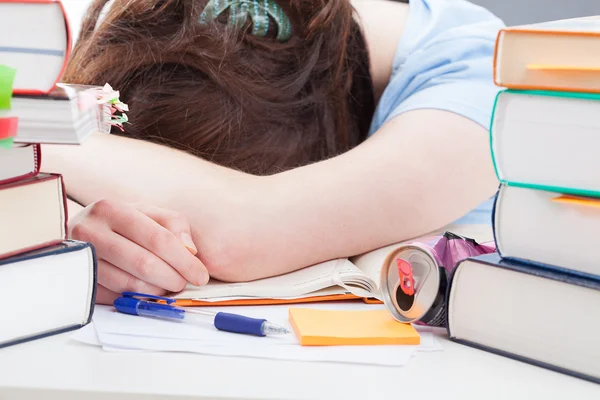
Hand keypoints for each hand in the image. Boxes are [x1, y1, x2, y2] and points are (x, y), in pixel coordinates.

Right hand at [69, 199, 209, 304]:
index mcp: (111, 209)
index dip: (184, 260)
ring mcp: (80, 258)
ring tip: (167, 284)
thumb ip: (174, 225)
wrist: (81, 230)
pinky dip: (136, 296)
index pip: (157, 238)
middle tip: (185, 283)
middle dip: (173, 278)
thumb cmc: (122, 222)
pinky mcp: (77, 281)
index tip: (201, 275)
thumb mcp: (149, 213)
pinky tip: (146, 288)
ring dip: (156, 290)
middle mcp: (89, 231)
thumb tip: (190, 250)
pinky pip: (114, 296)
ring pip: (128, 284)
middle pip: (144, 263)